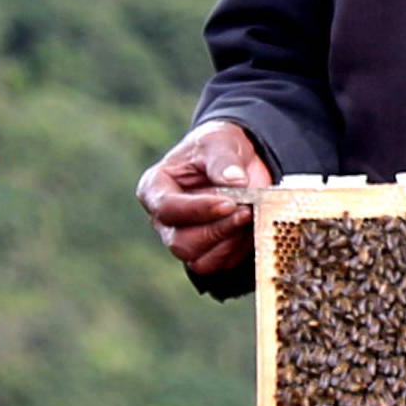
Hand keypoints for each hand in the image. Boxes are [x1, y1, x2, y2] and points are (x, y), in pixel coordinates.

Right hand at [137, 118, 272, 279]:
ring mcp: (182, 237)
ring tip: (250, 217)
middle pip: (180, 242)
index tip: (229, 203)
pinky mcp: (205, 251)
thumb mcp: (220, 141)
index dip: (198, 210)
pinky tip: (249, 230)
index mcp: (155, 188)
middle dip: (218, 229)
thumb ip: (223, 159)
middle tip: (246, 211)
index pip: (167, 209)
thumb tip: (234, 180)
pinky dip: (236, 252)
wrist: (241, 159)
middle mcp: (163, 219)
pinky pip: (217, 264)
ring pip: (197, 259)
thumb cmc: (219, 147)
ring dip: (228, 242)